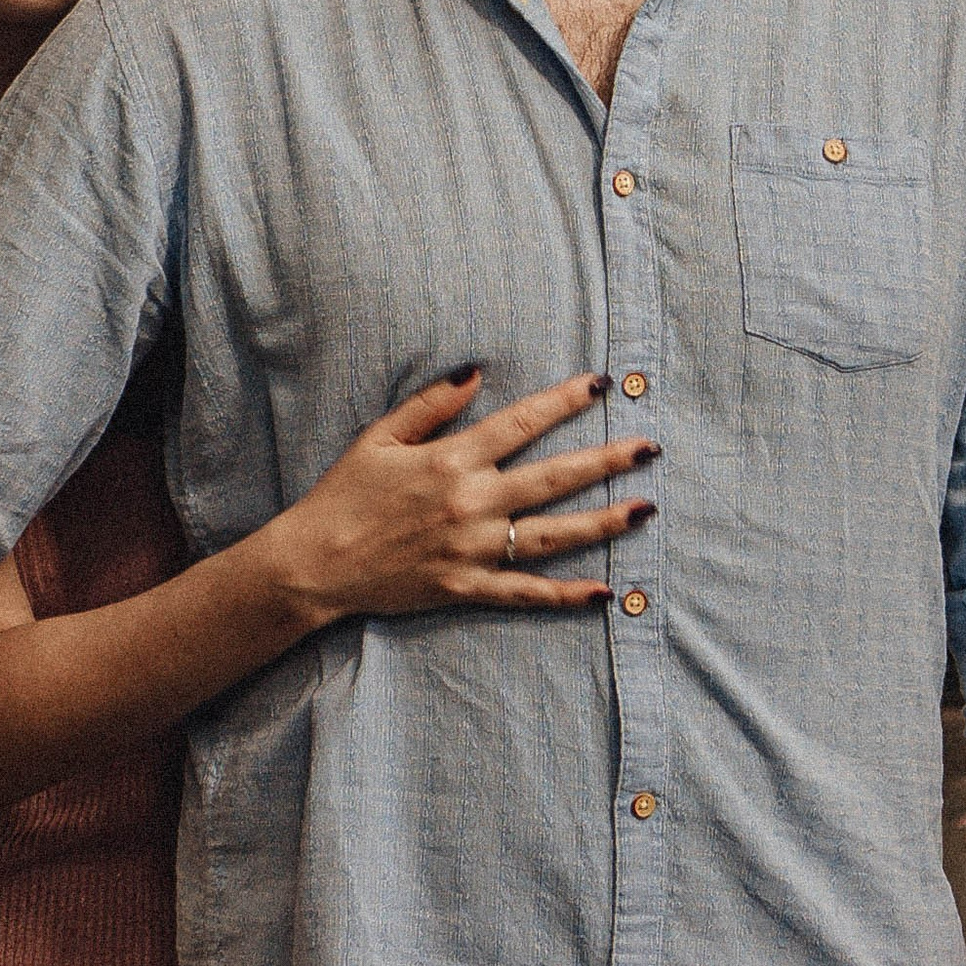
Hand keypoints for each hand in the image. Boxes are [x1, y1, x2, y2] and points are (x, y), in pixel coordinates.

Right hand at [274, 370, 653, 623]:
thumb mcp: (381, 436)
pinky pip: (525, 593)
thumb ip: (432, 404)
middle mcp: (471, 503)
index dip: (564, 401)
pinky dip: (565, 594)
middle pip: (553, 478)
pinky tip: (603, 590)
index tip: (602, 385)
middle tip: (650, 447)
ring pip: (552, 535)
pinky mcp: (466, 590)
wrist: (315, 563)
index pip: (522, 423)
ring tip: (644, 509)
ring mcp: (472, 550)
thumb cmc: (345, 493)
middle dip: (606, 460)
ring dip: (602, 522)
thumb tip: (477, 371)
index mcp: (453, 460)